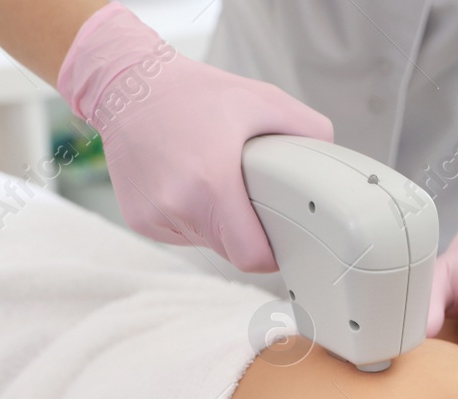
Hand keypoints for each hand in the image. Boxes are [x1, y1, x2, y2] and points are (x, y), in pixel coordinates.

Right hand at [56, 2, 332, 270]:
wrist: (126, 83)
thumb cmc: (191, 92)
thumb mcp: (261, 99)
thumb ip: (307, 129)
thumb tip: (330, 156)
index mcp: (210, 183)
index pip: (250, 256)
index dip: (271, 255)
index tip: (280, 242)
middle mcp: (178, 206)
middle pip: (230, 251)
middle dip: (247, 233)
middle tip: (251, 199)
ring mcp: (155, 216)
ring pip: (206, 244)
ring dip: (218, 225)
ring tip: (213, 180)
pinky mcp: (139, 220)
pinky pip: (180, 233)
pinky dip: (191, 217)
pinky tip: (187, 182)